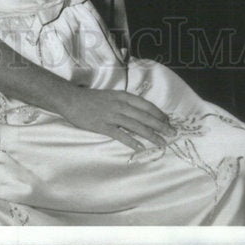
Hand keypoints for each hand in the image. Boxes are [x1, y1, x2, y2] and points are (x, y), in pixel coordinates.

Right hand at [59, 87, 175, 151]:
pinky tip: (140, 148)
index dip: (159, 114)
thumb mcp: (112, 96)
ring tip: (161, 143)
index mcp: (123, 96)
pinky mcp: (103, 125)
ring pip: (136, 126)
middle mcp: (120, 104)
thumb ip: (125, 103)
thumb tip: (140, 112)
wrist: (72, 99)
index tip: (168, 122)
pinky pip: (120, 134)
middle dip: (160, 126)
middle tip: (172, 133)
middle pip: (145, 116)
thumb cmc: (92, 98)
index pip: (146, 105)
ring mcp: (112, 115)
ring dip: (151, 135)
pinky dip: (132, 141)